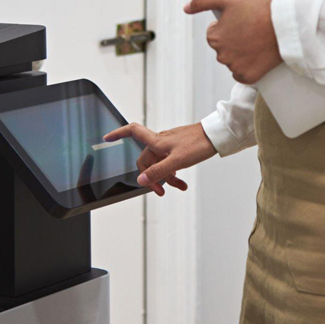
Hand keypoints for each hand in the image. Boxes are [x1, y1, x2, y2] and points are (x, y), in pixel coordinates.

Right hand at [102, 123, 217, 196]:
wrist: (217, 136)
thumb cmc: (198, 144)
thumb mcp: (177, 161)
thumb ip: (158, 171)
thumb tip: (141, 180)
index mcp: (157, 141)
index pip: (132, 131)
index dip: (119, 134)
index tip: (107, 138)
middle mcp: (161, 141)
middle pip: (146, 159)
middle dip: (151, 177)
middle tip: (160, 191)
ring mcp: (170, 144)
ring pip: (160, 163)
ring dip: (166, 178)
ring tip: (177, 188)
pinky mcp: (179, 148)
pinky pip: (171, 162)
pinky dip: (174, 173)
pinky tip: (182, 183)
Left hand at [184, 0, 281, 84]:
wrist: (285, 27)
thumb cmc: (258, 10)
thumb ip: (202, 1)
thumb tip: (185, 8)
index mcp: (213, 38)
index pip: (214, 32)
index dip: (229, 24)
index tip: (242, 20)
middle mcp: (221, 56)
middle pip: (224, 47)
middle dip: (234, 39)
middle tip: (251, 29)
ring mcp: (235, 68)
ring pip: (233, 59)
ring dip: (242, 52)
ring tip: (258, 40)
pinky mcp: (248, 77)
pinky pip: (243, 73)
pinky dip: (249, 66)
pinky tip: (258, 54)